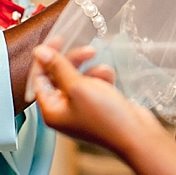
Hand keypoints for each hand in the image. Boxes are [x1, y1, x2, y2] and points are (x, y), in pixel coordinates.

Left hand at [32, 41, 157, 151]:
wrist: (136, 135)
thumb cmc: (104, 115)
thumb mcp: (78, 86)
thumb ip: (58, 67)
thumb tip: (39, 51)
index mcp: (51, 110)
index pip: (40, 79)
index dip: (47, 58)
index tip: (59, 39)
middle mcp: (64, 111)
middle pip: (60, 77)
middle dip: (74, 62)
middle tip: (88, 50)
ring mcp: (82, 109)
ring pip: (80, 79)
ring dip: (91, 70)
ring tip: (105, 70)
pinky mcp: (99, 106)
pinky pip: (94, 85)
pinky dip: (101, 78)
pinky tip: (110, 78)